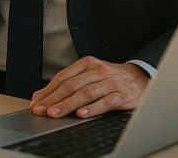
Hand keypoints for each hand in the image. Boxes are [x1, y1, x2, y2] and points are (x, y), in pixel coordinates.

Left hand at [30, 57, 149, 117]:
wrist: (140, 77)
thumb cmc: (110, 78)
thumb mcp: (89, 75)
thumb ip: (67, 83)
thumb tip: (40, 95)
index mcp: (86, 64)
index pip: (62, 77)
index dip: (47, 91)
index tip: (36, 103)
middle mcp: (97, 71)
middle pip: (71, 85)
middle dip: (53, 99)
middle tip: (41, 110)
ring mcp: (110, 82)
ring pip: (85, 93)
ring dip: (68, 104)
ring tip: (55, 113)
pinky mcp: (122, 95)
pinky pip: (105, 102)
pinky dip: (92, 108)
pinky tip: (81, 114)